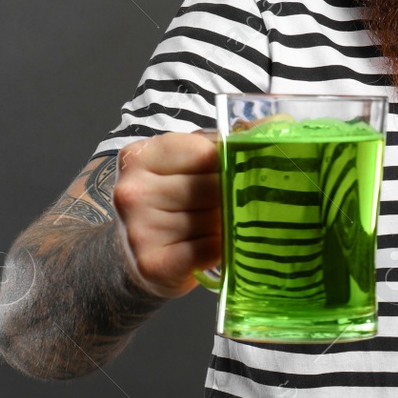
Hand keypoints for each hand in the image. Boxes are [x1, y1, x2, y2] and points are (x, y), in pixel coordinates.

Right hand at [111, 131, 221, 296]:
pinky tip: (211, 247)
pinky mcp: (153, 264)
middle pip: (211, 187)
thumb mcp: (184, 164)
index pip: (205, 153)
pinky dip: (219, 249)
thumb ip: (217, 145)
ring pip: (212, 219)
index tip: (231, 175)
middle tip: (232, 205)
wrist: (142, 255)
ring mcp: (139, 229)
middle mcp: (132, 191)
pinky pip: (209, 249)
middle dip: (230, 197)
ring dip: (225, 225)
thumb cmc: (172, 202)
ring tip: (217, 226)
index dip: (228, 166)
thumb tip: (265, 133)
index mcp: (139, 156)